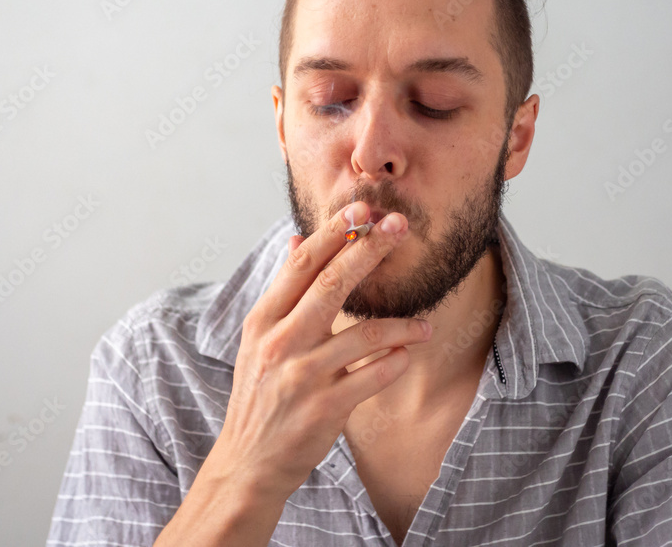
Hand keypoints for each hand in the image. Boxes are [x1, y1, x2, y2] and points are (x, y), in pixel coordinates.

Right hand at [209, 201, 431, 503]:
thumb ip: (283, 291)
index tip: (363, 207)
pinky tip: (406, 356)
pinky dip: (395, 361)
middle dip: (369, 250)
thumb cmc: (260, 395)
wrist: (247, 464)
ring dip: (401, 324)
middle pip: (331, 284)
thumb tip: (298, 239)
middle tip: (400, 226)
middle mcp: (280, 343)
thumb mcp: (259, 339)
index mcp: (263, 321)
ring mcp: (302, 376)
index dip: (334, 233)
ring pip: (364, 334)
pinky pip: (374, 375)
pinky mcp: (324, 408)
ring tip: (423, 325)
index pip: (301, 265)